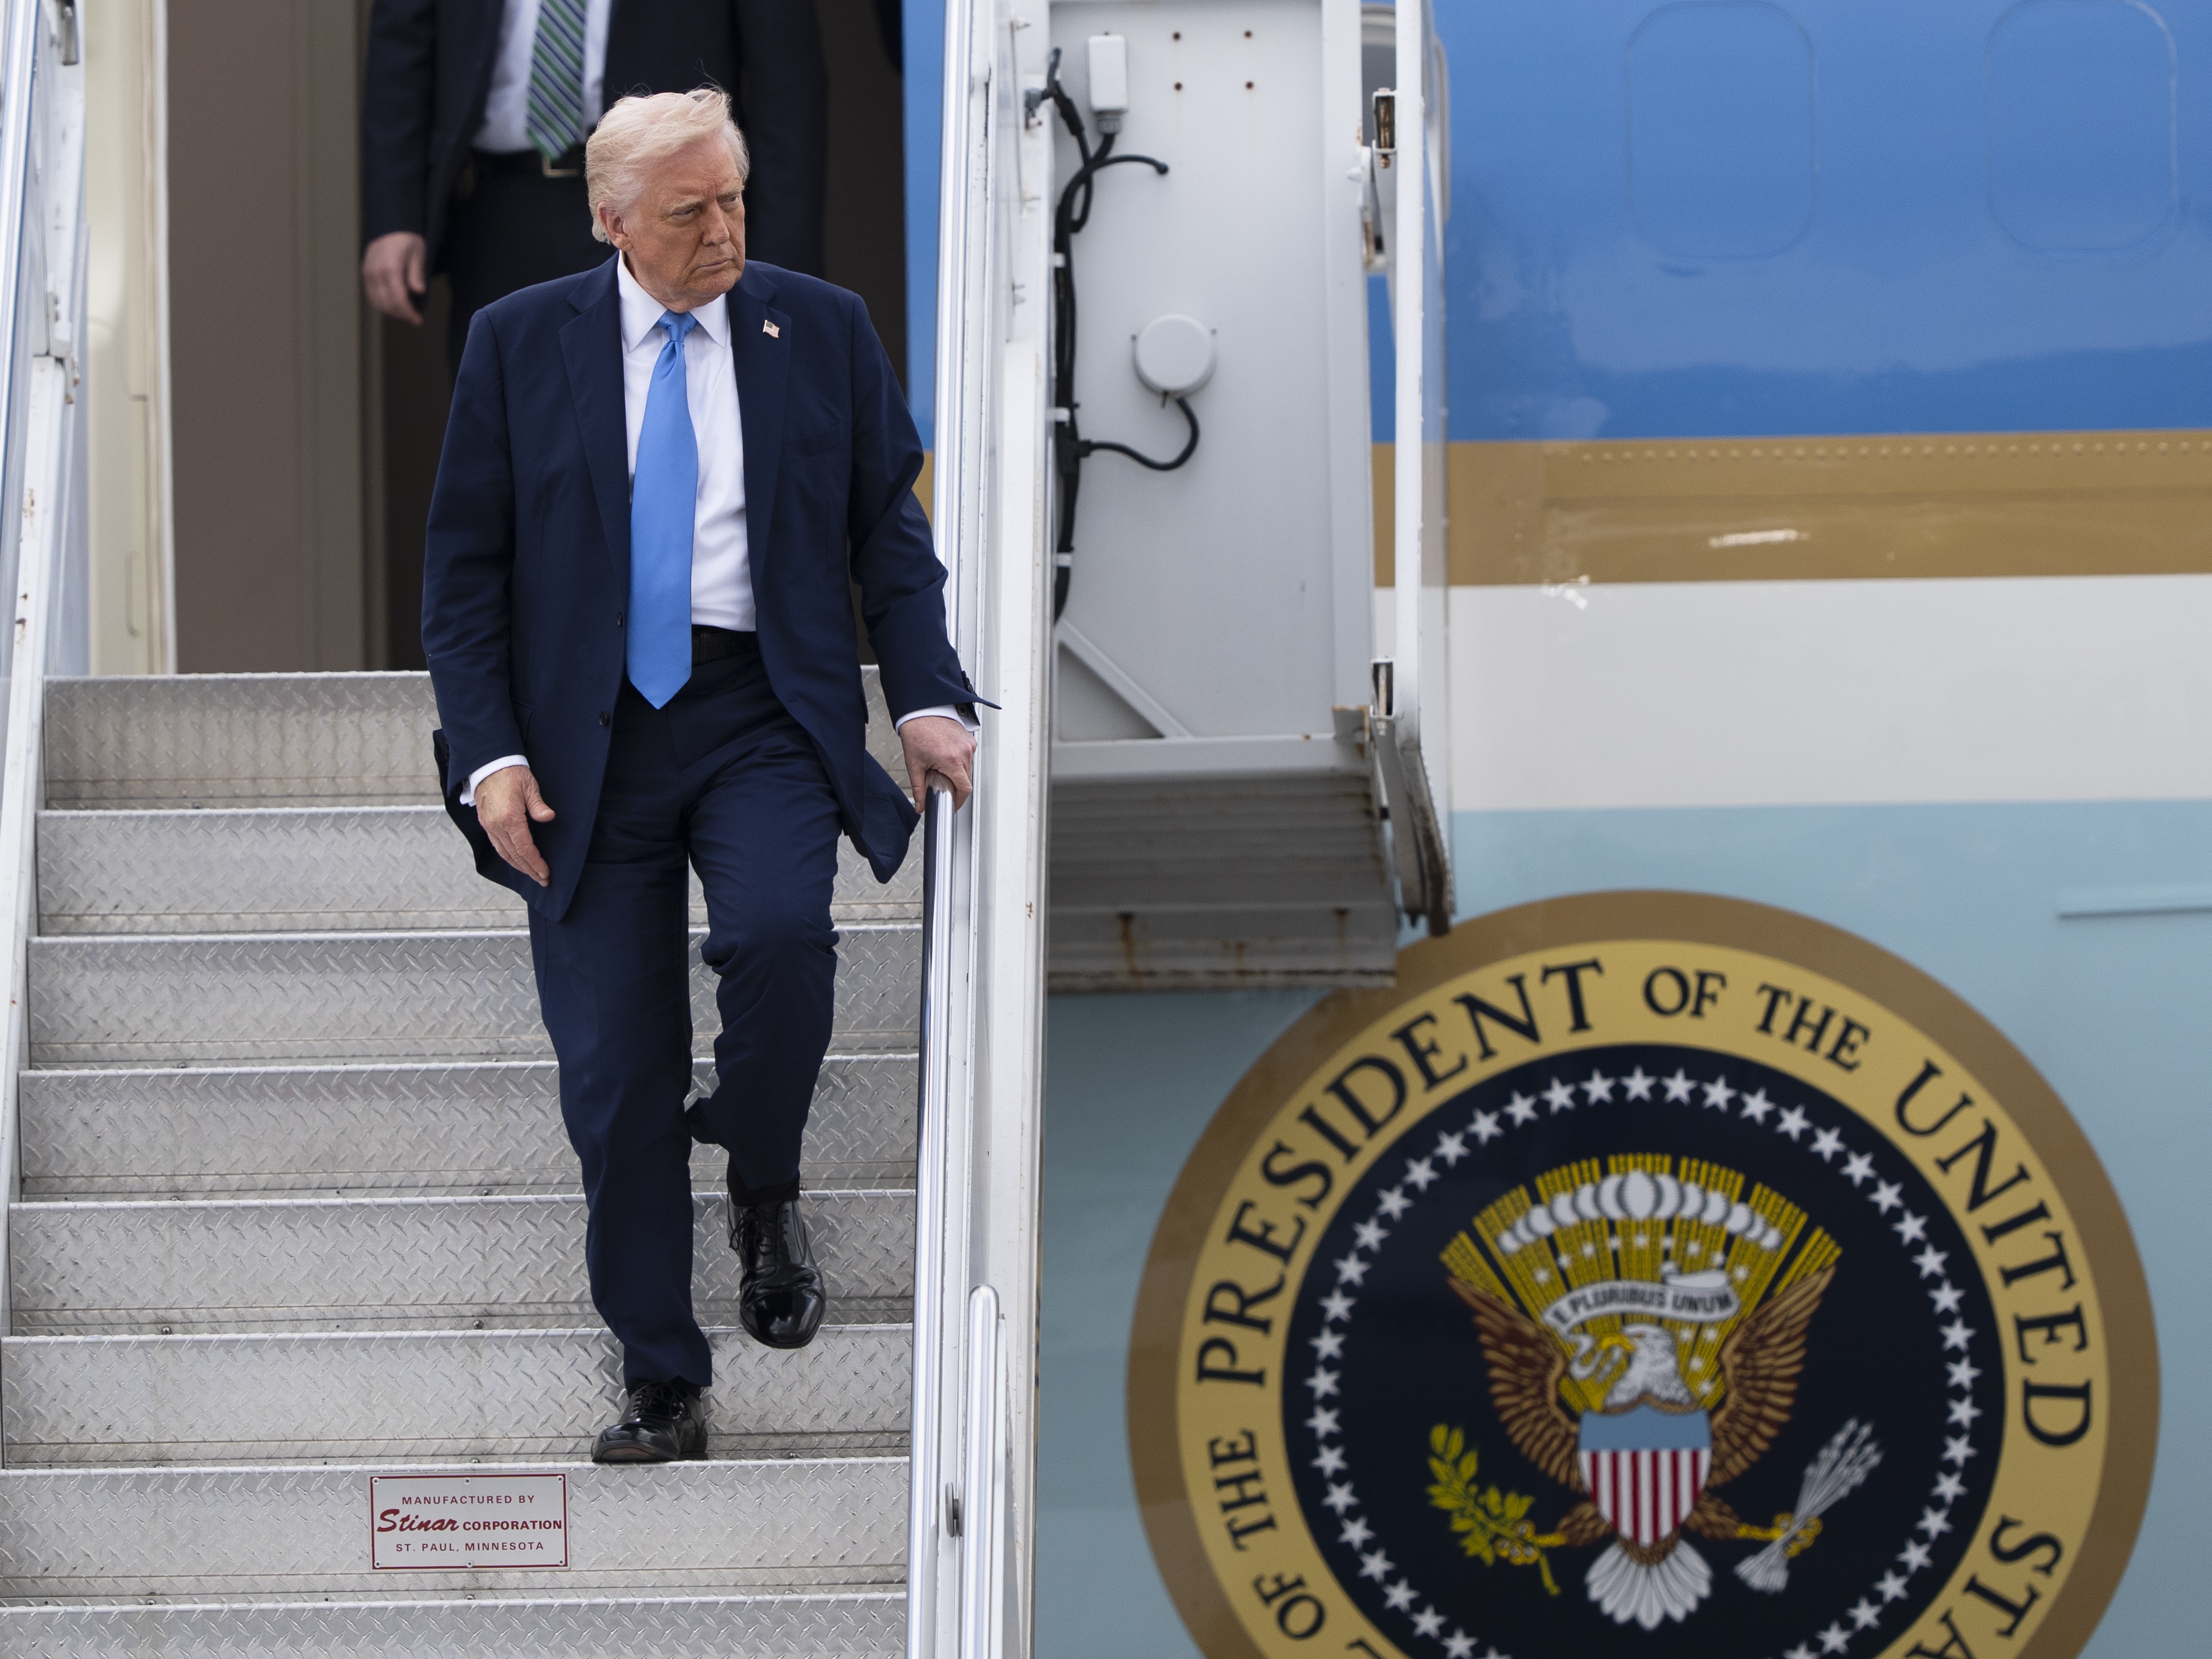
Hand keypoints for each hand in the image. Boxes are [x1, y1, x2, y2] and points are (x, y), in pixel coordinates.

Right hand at [362, 230, 427, 323]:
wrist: (390, 224)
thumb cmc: (406, 238)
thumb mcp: (417, 254)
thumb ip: (416, 274)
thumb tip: (419, 291)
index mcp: (391, 268)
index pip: (399, 299)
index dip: (408, 313)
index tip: (418, 320)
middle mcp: (376, 272)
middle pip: (387, 304)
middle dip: (401, 315)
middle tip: (413, 318)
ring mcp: (368, 273)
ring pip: (377, 302)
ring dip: (391, 311)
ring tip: (404, 312)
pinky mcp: (365, 272)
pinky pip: (370, 294)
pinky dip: (381, 303)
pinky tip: (392, 304)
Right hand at [475, 765, 554, 885]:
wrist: (488, 764)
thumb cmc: (511, 773)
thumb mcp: (529, 786)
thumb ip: (538, 805)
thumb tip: (548, 818)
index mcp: (509, 818)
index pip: (524, 848)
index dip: (535, 863)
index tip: (545, 873)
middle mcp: (497, 825)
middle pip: (514, 855)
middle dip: (529, 869)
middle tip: (542, 879)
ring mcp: (489, 825)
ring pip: (504, 853)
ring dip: (518, 866)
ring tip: (531, 874)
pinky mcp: (486, 823)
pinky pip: (497, 845)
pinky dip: (508, 855)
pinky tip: (516, 860)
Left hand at [899, 715, 975, 813]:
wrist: (921, 711)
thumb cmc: (917, 733)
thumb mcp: (914, 765)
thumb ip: (918, 789)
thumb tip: (920, 806)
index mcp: (951, 760)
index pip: (965, 789)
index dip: (959, 801)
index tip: (953, 805)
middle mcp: (964, 752)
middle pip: (967, 780)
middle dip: (956, 787)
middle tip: (943, 786)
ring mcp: (969, 745)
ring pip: (969, 769)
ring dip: (959, 774)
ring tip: (944, 770)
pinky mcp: (970, 739)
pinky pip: (969, 758)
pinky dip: (961, 762)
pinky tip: (948, 758)